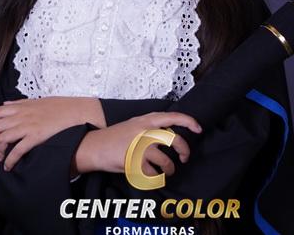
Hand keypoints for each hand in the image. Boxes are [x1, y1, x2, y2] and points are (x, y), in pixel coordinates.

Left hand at [0, 97, 104, 170]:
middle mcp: (22, 115)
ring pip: (3, 138)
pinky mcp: (36, 137)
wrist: (77, 112)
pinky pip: (17, 150)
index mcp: (22, 106)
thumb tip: (7, 104)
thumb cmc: (61, 107)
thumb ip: (21, 103)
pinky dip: (10, 160)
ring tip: (2, 157)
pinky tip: (9, 166)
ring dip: (0, 150)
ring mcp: (28, 126)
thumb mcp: (39, 100)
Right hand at [72, 111, 201, 177]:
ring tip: (168, 171)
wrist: (95, 147)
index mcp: (147, 120)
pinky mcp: (135, 163)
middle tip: (184, 158)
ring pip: (166, 161)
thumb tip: (172, 135)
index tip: (198, 129)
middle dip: (184, 151)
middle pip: (175, 140)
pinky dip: (155, 177)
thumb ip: (152, 126)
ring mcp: (140, 147)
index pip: (173, 117)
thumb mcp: (135, 124)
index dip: (189, 122)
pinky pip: (153, 174)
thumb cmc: (116, 136)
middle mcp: (145, 132)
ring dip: (170, 169)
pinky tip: (152, 175)